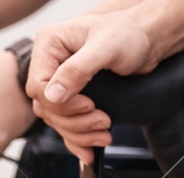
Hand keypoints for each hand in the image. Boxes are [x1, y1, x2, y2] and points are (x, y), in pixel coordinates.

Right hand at [25, 13, 157, 164]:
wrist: (146, 40)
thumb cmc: (128, 34)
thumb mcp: (105, 47)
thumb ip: (77, 69)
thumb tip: (51, 95)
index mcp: (49, 43)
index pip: (38, 85)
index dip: (60, 103)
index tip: (88, 105)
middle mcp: (50, 61)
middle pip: (46, 106)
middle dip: (74, 120)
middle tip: (103, 121)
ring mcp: (60, 79)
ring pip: (56, 119)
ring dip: (79, 132)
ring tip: (105, 133)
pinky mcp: (71, 94)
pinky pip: (65, 123)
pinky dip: (77, 138)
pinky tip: (90, 148)